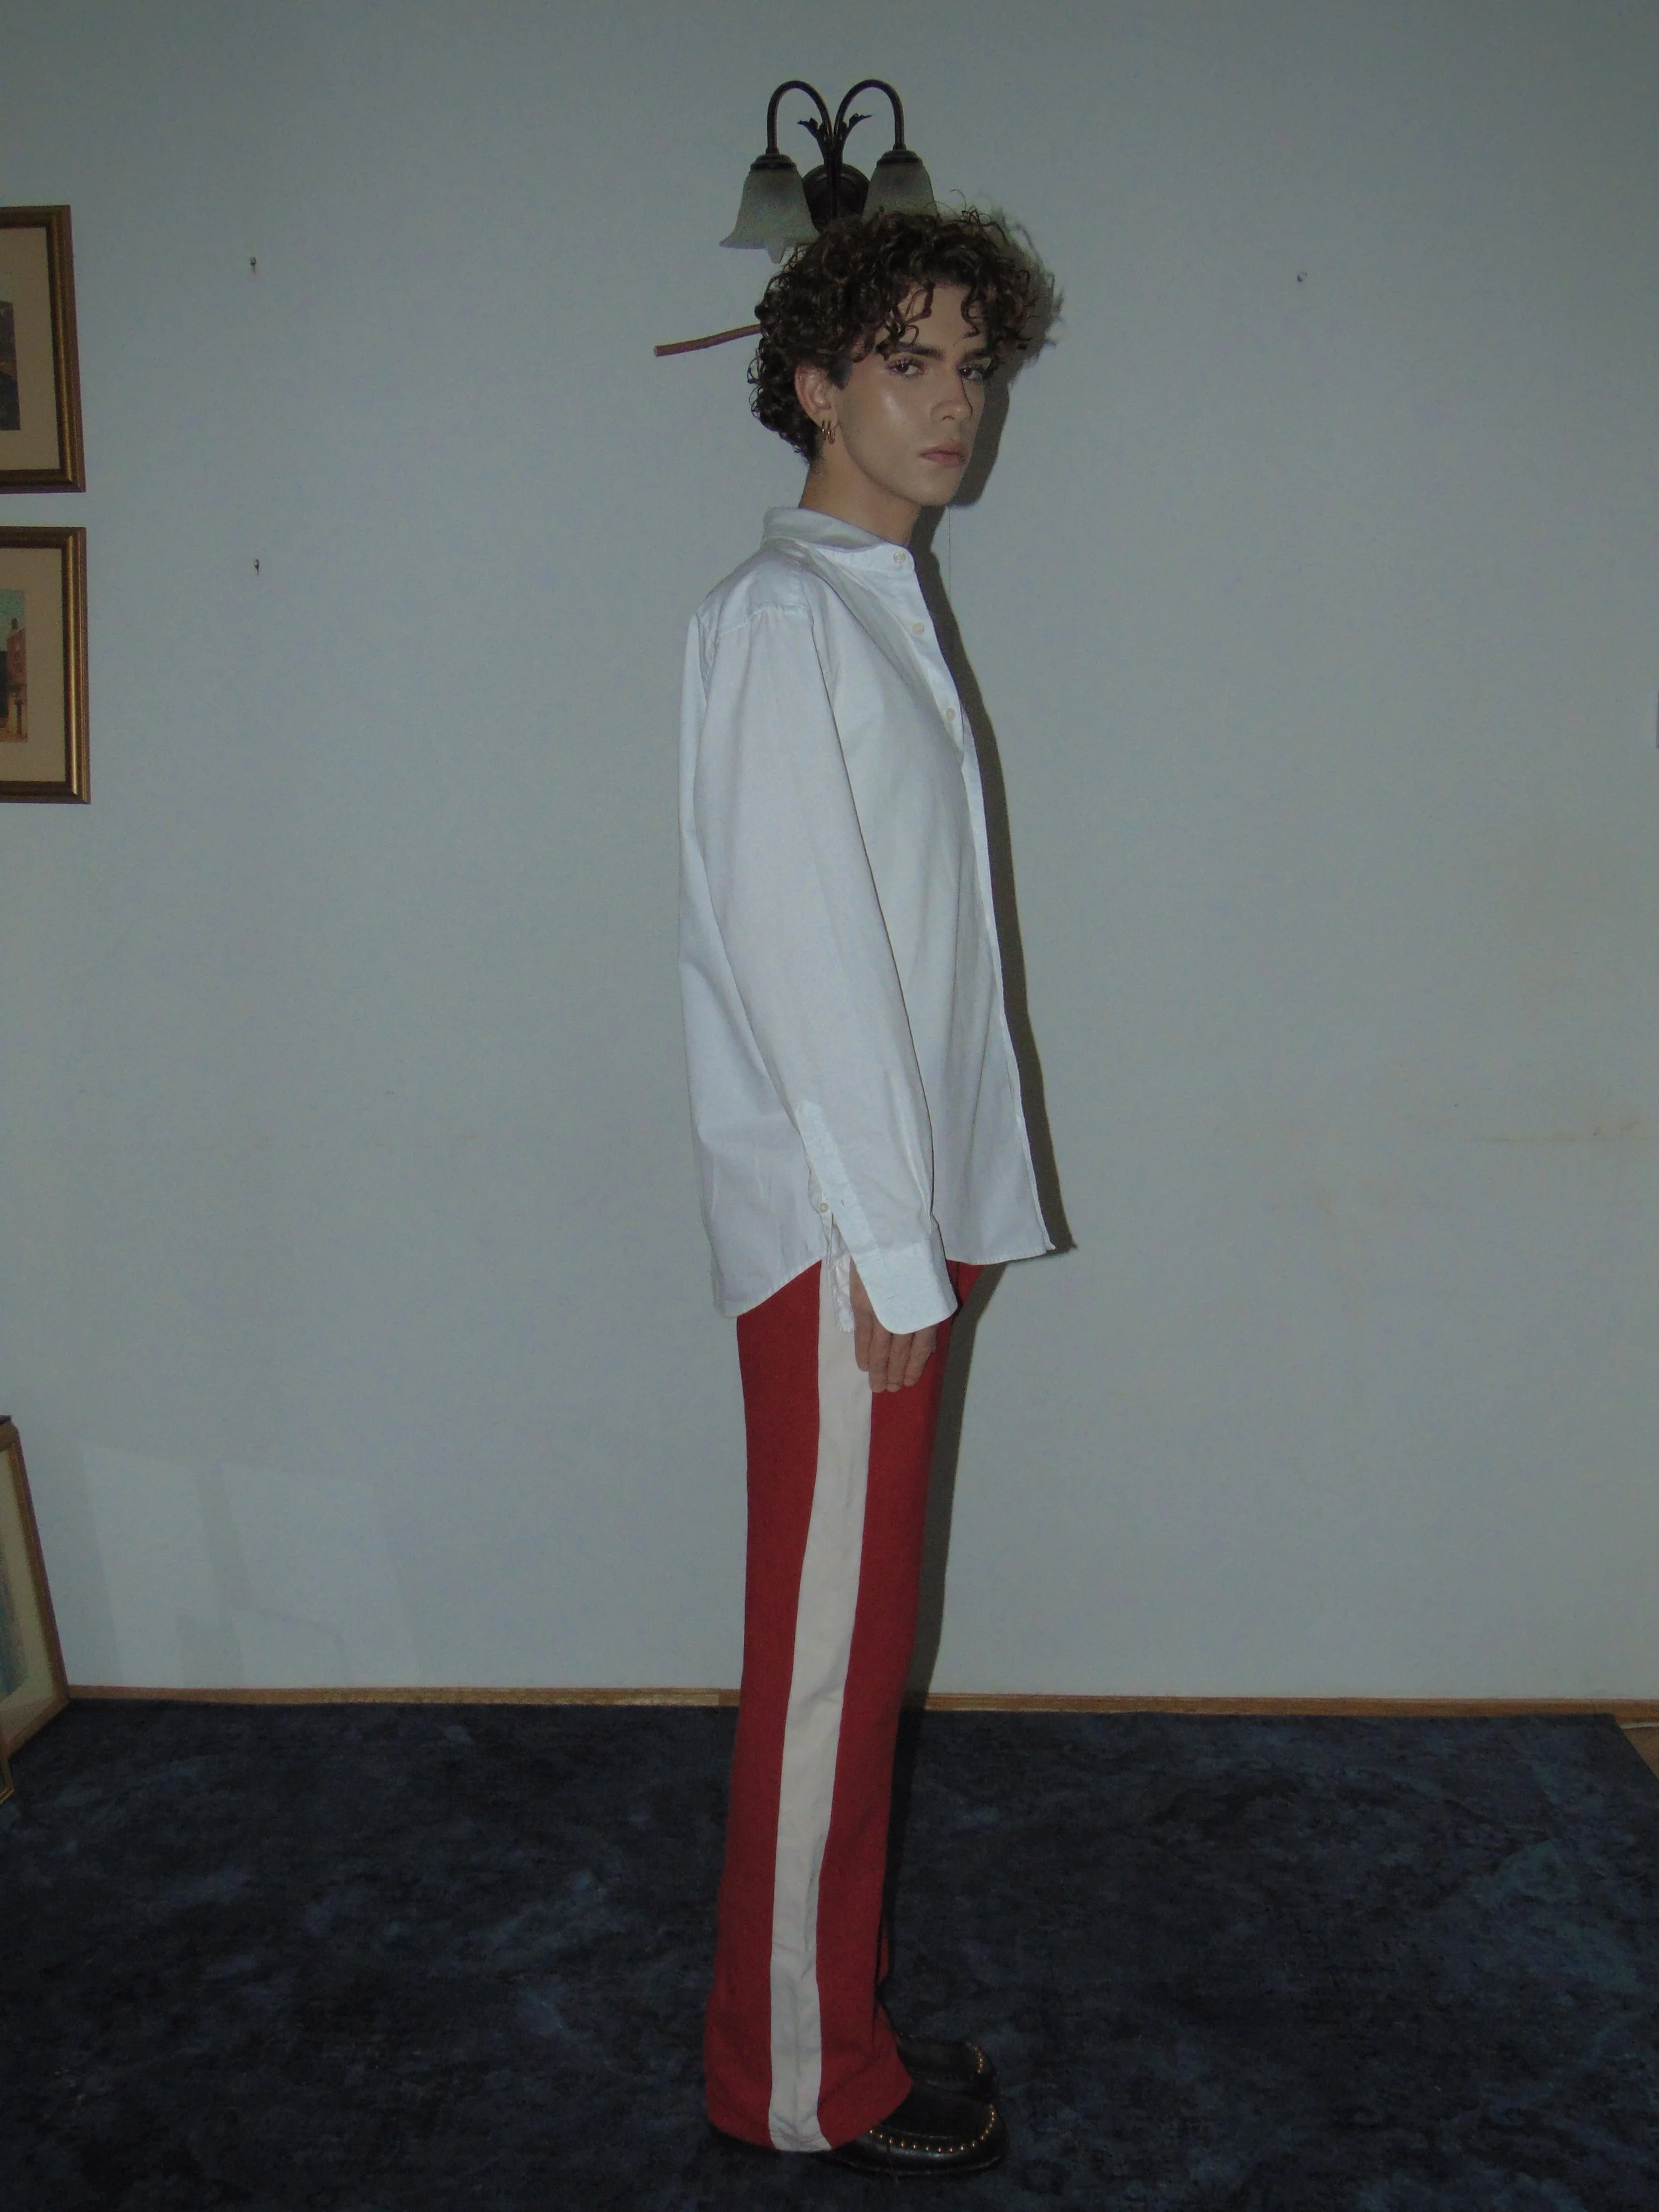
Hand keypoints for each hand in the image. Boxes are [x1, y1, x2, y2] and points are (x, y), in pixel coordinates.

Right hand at [849, 1261, 937, 1392]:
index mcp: (930, 1309)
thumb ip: (928, 1311)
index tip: (909, 1381)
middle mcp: (909, 1315)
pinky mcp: (864, 1304)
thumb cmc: (917, 1249)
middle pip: (901, 1352)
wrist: (891, 1228)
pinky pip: (863, 1335)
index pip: (922, 1347)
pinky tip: (863, 1365)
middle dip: (895, 1373)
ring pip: (881, 1349)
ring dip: (879, 1369)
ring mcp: (885, 1311)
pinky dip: (863, 1351)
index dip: (915, 1367)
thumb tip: (925, 1343)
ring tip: (877, 1385)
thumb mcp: (933, 1282)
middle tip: (889, 1390)